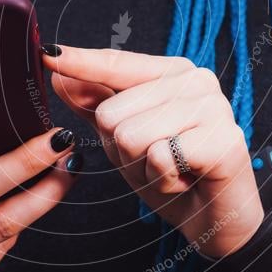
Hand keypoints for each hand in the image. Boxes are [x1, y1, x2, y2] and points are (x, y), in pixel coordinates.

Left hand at [43, 46, 263, 257]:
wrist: (216, 219)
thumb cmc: (173, 173)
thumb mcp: (125, 139)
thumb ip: (95, 105)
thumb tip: (60, 75)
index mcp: (174, 72)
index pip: (116, 63)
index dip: (80, 62)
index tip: (47, 52)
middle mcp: (197, 81)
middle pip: (112, 112)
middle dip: (123, 150)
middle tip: (157, 159)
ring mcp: (214, 108)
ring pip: (131, 136)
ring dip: (143, 168)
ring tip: (171, 170)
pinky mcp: (224, 140)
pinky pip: (159, 158)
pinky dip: (162, 180)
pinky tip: (186, 180)